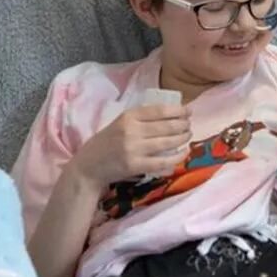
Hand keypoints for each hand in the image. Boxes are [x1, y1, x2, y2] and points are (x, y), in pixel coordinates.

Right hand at [71, 104, 191, 188]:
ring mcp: (133, 149)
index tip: (188, 111)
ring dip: (183, 138)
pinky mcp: (135, 165)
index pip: (159, 110)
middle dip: (183, 125)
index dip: (178, 110)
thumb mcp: (120, 123)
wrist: (88, 167)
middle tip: (189, 125)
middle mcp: (131, 131)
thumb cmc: (107, 143)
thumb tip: (172, 113)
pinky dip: (178, 156)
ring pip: (168, 142)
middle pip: (167, 126)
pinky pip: (163, 161)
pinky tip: (184, 152)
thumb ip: (142, 119)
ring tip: (188, 135)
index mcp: (128, 117)